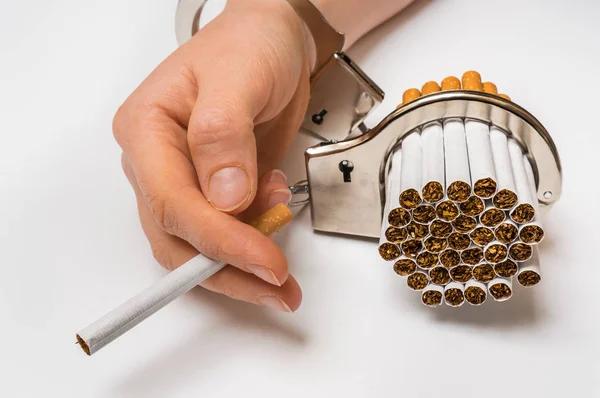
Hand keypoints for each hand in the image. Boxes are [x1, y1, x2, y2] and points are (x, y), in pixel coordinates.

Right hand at [113, 0, 312, 311]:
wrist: (274, 42)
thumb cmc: (249, 44)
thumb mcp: (238, 76)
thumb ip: (223, 134)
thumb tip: (223, 198)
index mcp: (146, 131)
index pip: (172, 204)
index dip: (218, 242)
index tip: (264, 262)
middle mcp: (157, 164)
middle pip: (178, 239)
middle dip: (228, 271)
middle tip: (278, 286)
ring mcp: (184, 181)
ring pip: (199, 246)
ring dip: (243, 265)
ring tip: (284, 257)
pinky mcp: (213, 191)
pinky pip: (226, 233)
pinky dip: (254, 241)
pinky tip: (277, 218)